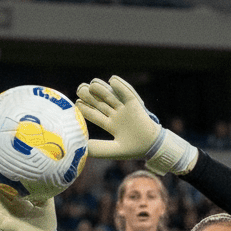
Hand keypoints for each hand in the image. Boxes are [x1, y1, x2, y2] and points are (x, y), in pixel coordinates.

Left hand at [76, 75, 197, 174]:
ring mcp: (125, 108)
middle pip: (100, 102)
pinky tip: (111, 80)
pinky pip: (127, 93)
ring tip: (92, 85)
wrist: (153, 146)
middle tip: (80, 89)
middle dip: (89, 96)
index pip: (95, 115)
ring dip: (101, 88)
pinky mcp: (135, 104)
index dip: (85, 109)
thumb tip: (82, 148)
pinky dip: (120, 86)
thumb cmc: (135, 149)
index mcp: (111, 125)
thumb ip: (100, 149)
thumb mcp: (116, 150)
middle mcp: (116, 115)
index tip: (77, 103)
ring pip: (111, 95)